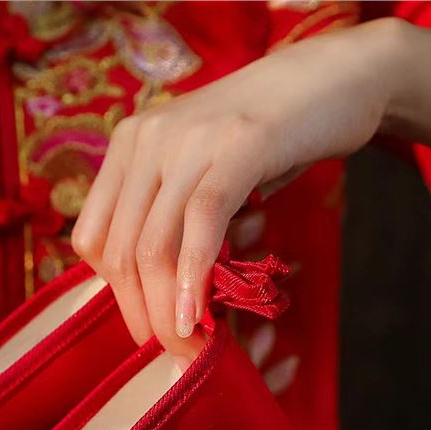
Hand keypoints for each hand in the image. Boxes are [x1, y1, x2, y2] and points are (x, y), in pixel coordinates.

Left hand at [72, 17, 430, 357]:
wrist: (336, 76)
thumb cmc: (264, 139)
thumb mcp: (197, 174)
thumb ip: (170, 222)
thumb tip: (154, 302)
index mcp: (127, 146)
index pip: (94, 238)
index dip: (114, 293)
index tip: (144, 324)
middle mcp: (147, 138)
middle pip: (122, 251)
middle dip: (141, 314)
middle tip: (169, 352)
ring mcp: (189, 139)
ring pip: (155, 247)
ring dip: (167, 311)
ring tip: (187, 346)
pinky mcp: (239, 144)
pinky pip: (201, 224)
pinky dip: (194, 280)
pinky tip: (198, 317)